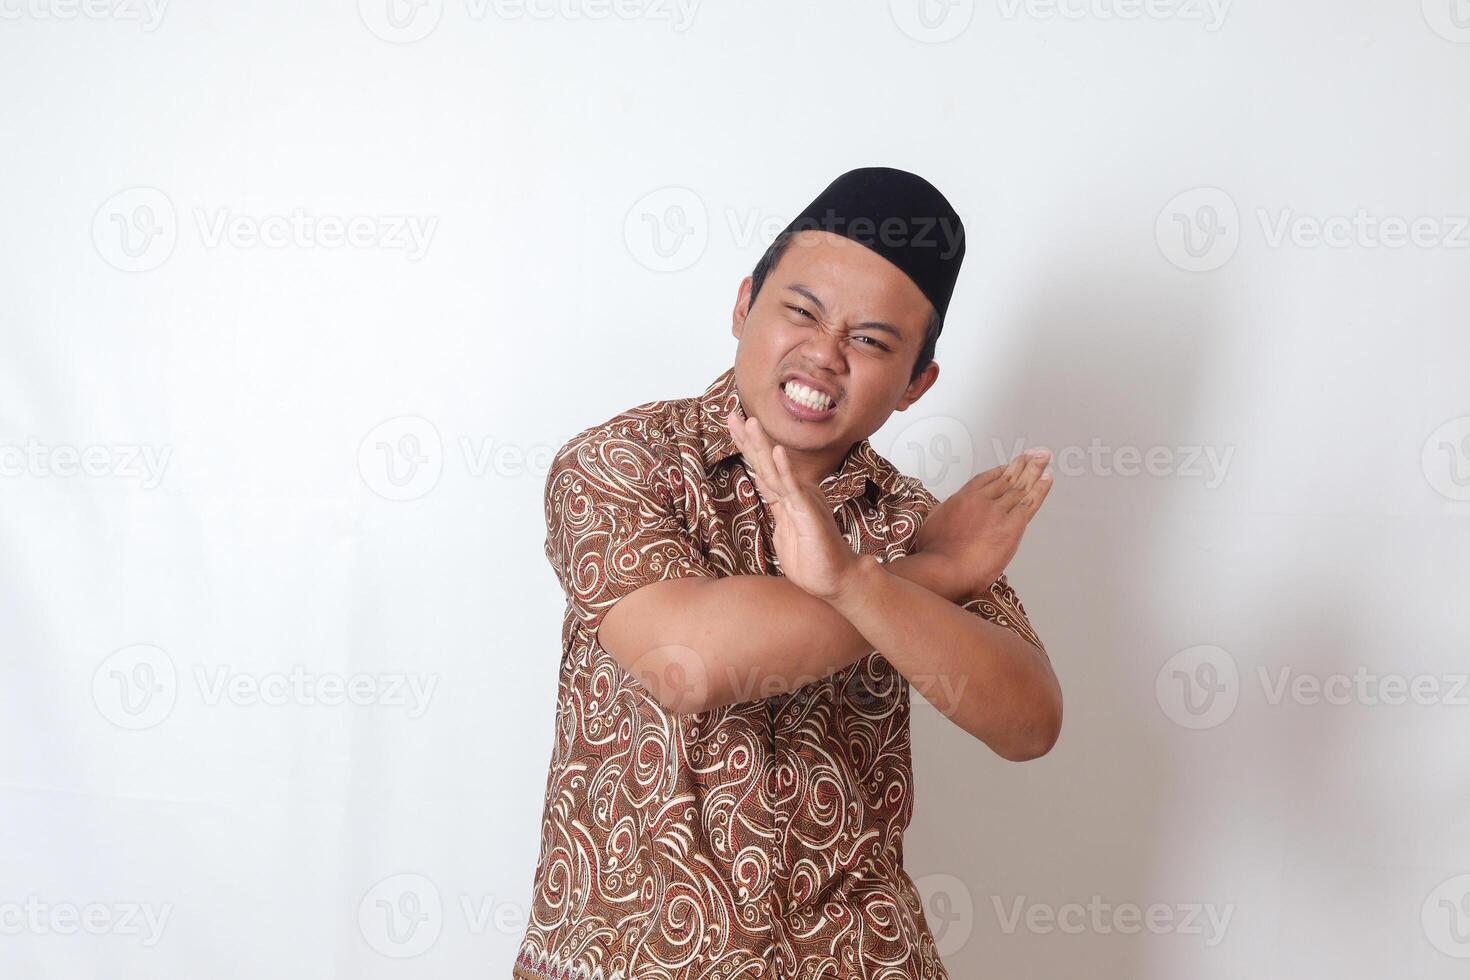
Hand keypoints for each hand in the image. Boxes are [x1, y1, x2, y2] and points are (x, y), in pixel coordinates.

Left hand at [727, 408, 862, 601]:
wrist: (836, 579)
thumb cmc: (813, 559)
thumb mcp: (784, 530)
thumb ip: (776, 507)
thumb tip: (763, 487)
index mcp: (788, 497)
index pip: (763, 468)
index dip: (748, 447)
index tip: (733, 426)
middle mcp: (796, 493)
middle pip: (766, 462)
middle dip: (748, 438)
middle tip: (732, 415)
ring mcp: (803, 500)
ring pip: (777, 469)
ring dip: (762, 445)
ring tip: (750, 422)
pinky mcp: (809, 512)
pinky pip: (794, 488)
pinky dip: (785, 469)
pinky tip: (777, 451)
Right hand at [913, 447, 1053, 597]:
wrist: (942, 568)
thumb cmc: (933, 553)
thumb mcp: (931, 525)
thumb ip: (943, 515)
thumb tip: (944, 516)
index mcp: (961, 499)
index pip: (985, 479)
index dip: (1000, 471)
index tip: (1010, 465)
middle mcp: (980, 500)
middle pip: (1006, 479)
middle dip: (1023, 464)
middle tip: (1036, 453)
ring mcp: (996, 512)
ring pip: (1020, 487)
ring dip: (1035, 470)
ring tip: (1044, 458)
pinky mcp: (1010, 527)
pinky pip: (1029, 504)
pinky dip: (1041, 489)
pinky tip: (1048, 478)